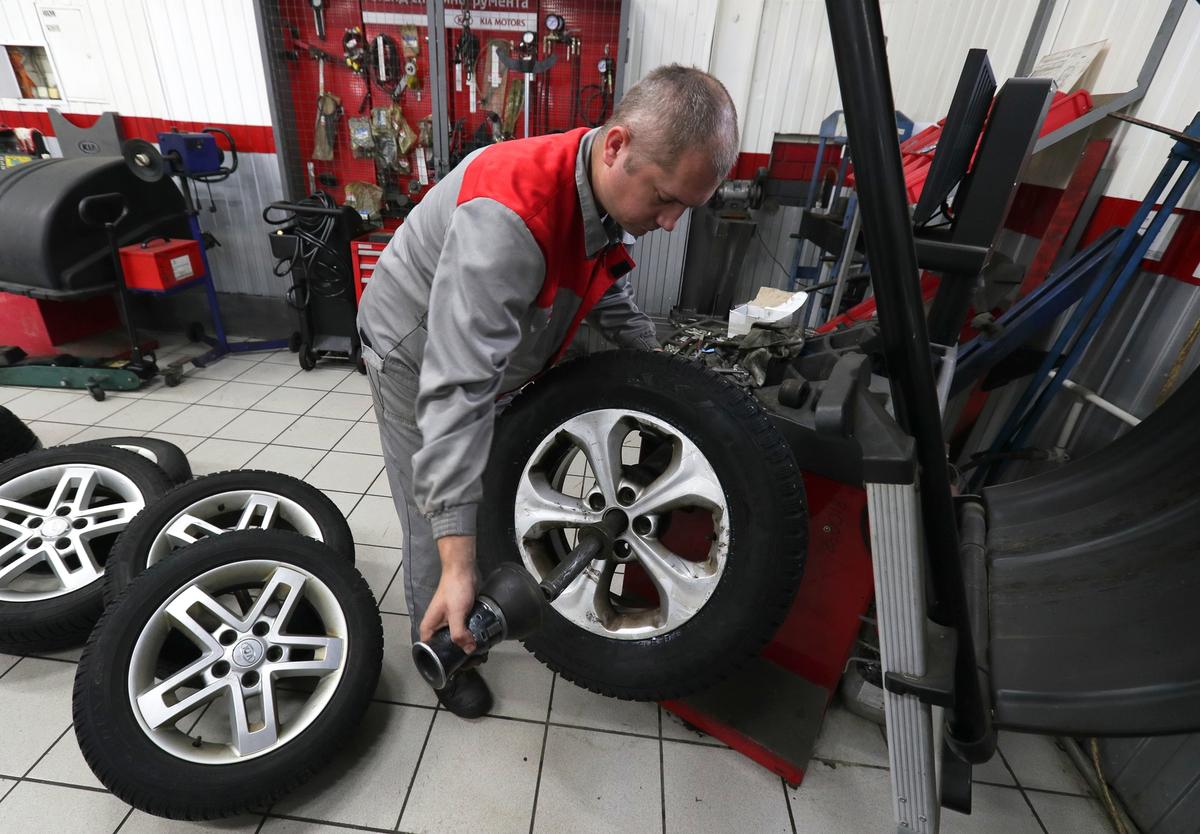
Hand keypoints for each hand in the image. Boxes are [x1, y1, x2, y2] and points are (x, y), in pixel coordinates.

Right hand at [420, 536, 477, 652]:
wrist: (463, 570)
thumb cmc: (454, 590)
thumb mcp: (456, 614)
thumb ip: (459, 633)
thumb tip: (469, 651)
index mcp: (429, 628)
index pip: (430, 652)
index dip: (440, 662)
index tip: (456, 668)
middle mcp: (437, 627)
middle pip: (444, 648)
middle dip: (458, 656)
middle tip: (474, 662)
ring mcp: (449, 622)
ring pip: (456, 640)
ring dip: (467, 647)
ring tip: (481, 655)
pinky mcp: (461, 617)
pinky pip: (465, 632)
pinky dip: (471, 637)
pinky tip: (481, 643)